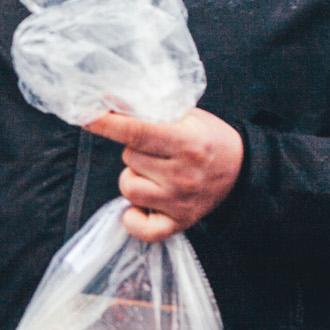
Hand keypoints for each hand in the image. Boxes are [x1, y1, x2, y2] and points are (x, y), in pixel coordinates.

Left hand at [83, 108, 242, 242]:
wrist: (243, 170)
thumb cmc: (209, 139)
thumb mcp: (188, 115)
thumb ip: (151, 111)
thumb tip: (109, 101)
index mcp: (187, 142)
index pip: (137, 132)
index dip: (107, 123)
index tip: (86, 115)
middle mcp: (183, 174)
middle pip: (129, 159)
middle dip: (133, 151)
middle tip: (154, 149)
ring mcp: (180, 201)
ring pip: (128, 188)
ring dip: (133, 178)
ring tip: (152, 173)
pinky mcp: (180, 223)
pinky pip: (142, 229)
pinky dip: (134, 218)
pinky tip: (140, 207)